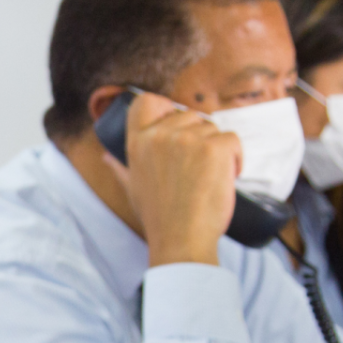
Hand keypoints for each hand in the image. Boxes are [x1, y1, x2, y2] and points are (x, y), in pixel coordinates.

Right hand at [107, 92, 240, 267]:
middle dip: (198, 137)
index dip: (165, 108)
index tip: (175, 126)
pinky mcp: (214, 149)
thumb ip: (121, 168)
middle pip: (189, 115)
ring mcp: (188, 140)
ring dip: (217, 150)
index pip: (147, 102)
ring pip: (212, 128)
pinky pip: (232, 140)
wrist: (181, 241)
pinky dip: (235, 158)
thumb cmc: (158, 218)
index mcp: (138, 142)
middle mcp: (160, 135)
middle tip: (195, 168)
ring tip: (208, 178)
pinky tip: (226, 178)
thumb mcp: (132, 188)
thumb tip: (106, 157)